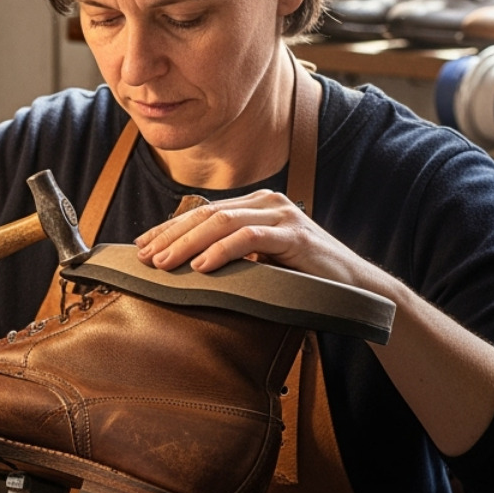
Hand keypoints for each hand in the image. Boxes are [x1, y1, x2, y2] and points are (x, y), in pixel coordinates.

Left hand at [134, 189, 362, 284]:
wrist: (354, 289)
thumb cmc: (301, 279)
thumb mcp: (259, 263)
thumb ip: (230, 255)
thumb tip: (183, 266)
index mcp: (254, 206)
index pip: (201, 213)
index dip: (168, 229)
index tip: (139, 246)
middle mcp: (266, 203)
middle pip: (206, 214)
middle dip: (170, 236)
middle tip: (144, 257)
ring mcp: (282, 215)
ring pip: (222, 222)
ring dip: (187, 243)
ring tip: (163, 263)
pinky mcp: (295, 234)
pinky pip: (250, 237)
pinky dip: (222, 250)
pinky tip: (202, 265)